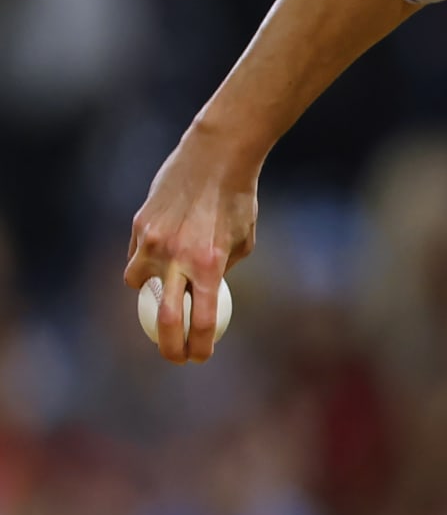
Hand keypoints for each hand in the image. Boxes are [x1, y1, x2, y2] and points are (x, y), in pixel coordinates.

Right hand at [123, 121, 261, 362]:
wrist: (216, 157)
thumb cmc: (237, 200)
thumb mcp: (242, 240)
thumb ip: (221, 270)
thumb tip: (206, 299)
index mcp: (210, 264)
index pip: (201, 321)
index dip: (199, 347)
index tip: (199, 357)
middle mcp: (178, 257)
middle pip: (165, 319)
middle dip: (168, 347)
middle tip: (173, 356)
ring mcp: (153, 242)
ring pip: (139, 285)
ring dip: (150, 294)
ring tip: (165, 289)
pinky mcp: (138, 226)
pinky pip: (136, 256)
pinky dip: (145, 262)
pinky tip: (159, 256)